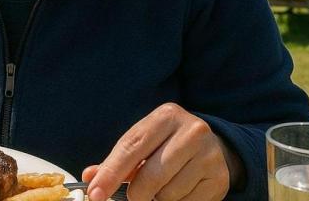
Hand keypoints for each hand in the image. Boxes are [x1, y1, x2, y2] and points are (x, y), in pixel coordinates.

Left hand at [82, 103, 240, 200]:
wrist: (212, 148)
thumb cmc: (168, 145)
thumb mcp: (143, 143)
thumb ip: (116, 161)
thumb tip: (90, 178)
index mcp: (166, 116)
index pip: (131, 147)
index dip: (110, 173)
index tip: (95, 193)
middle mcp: (191, 131)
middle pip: (150, 176)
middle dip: (137, 193)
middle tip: (136, 195)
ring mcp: (209, 155)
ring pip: (168, 194)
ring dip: (159, 198)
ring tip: (164, 185)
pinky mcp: (218, 178)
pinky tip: (180, 189)